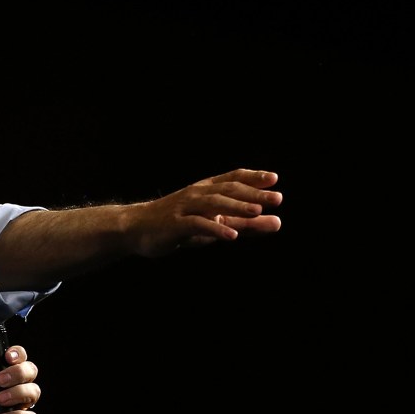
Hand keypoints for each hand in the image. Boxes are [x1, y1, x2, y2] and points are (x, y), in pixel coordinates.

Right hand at [130, 168, 281, 255]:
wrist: (136, 228)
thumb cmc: (179, 225)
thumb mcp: (216, 223)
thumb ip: (247, 224)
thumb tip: (278, 223)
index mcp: (206, 189)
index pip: (233, 178)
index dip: (253, 177)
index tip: (274, 179)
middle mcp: (197, 194)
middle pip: (228, 189)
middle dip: (253, 193)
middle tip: (277, 198)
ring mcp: (185, 207)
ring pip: (214, 203)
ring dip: (236, 207)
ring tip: (257, 212)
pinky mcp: (175, 224)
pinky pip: (197, 224)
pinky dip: (215, 228)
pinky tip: (231, 236)